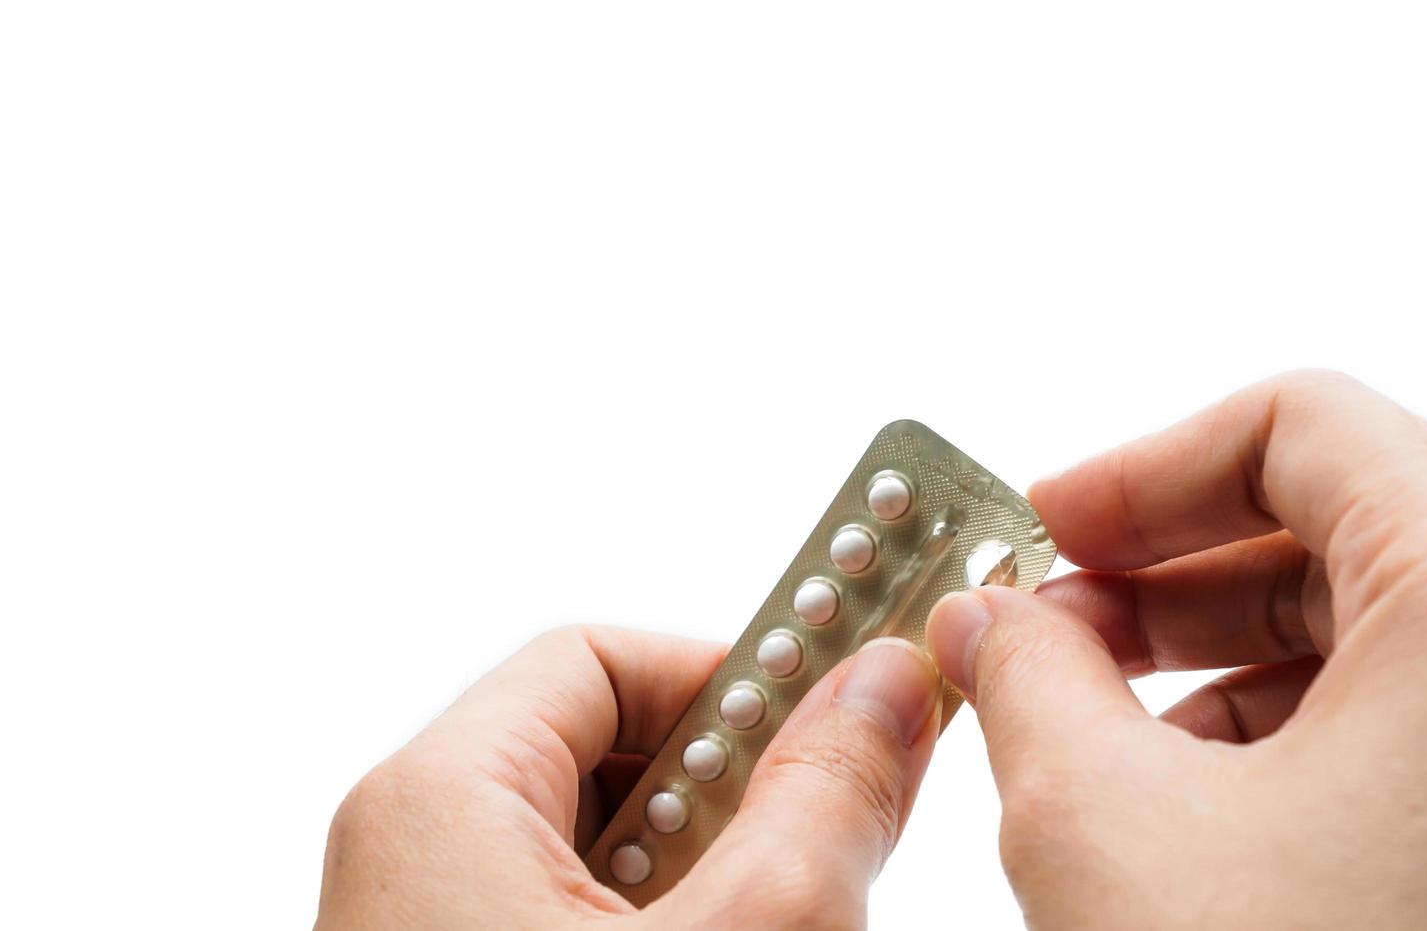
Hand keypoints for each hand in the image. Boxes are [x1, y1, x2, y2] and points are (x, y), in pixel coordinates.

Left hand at [315, 626, 941, 928]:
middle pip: (606, 749)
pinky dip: (667, 926)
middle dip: (735, 791)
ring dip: (710, 873)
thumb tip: (887, 683)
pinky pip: (570, 912)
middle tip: (822, 843)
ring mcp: (429, 928)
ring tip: (773, 922)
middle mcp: (410, 856)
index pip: (605, 652)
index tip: (839, 703)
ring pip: (602, 847)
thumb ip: (822, 803)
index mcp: (437, 802)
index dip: (736, 669)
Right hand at [927, 370, 1426, 928]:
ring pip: (1369, 636)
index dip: (1145, 467)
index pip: (1304, 424)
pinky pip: (1409, 730)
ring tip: (1091, 737)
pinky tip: (1179, 812)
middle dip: (1163, 579)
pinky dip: (1281, 743)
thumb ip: (1023, 678)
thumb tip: (989, 624)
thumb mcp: (1103, 827)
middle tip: (1048, 632)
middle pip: (1336, 527)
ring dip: (1208, 667)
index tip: (1051, 525)